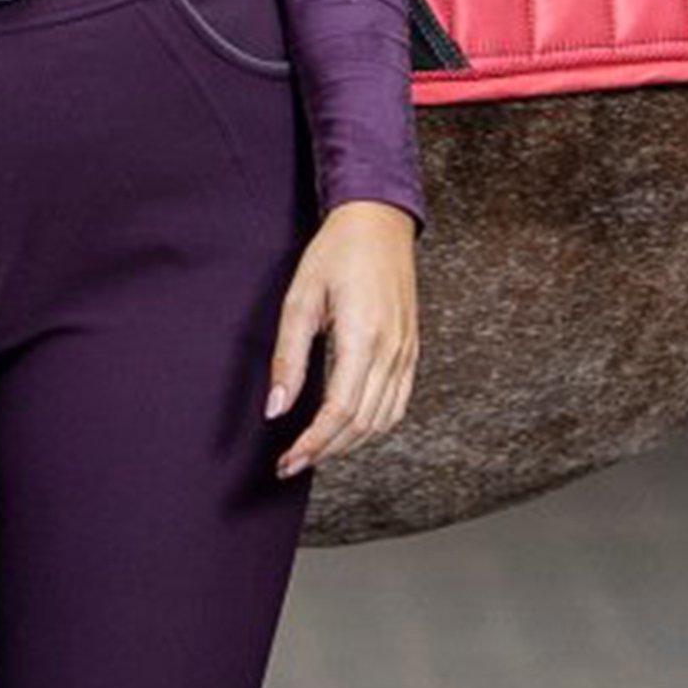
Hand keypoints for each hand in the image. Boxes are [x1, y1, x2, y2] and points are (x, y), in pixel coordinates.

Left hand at [267, 197, 418, 476]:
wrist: (379, 223)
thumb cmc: (335, 254)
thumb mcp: (300, 299)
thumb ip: (290, 357)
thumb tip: (276, 409)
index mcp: (364, 337)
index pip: (340, 411)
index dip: (312, 444)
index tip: (287, 462)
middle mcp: (392, 351)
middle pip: (361, 424)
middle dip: (325, 451)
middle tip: (291, 464)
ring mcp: (407, 352)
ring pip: (382, 420)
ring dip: (348, 444)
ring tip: (314, 451)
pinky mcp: (411, 351)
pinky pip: (397, 404)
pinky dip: (372, 426)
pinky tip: (347, 429)